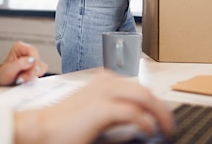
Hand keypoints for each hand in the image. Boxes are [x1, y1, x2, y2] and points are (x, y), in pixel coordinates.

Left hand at [0, 41, 47, 86]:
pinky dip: (35, 77)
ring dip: (33, 75)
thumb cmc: (2, 76)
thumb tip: (32, 60)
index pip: (33, 51)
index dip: (33, 62)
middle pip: (38, 59)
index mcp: (19, 47)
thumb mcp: (8, 70)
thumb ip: (20, 64)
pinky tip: (26, 80)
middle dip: (31, 72)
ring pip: (41, 66)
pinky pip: (41, 71)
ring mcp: (31, 60)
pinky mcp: (35, 68)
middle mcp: (26, 52)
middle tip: (22, 78)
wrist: (2, 85)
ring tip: (22, 79)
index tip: (28, 72)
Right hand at [14, 70, 173, 143]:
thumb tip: (138, 120)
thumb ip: (113, 111)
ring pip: (143, 96)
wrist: (41, 129)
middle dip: (162, 107)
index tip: (162, 115)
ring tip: (165, 127)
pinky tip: (148, 130)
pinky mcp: (101, 108)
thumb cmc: (64, 125)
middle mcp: (105, 82)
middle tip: (169, 123)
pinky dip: (145, 122)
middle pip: (145, 90)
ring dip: (158, 113)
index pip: (138, 87)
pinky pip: (133, 112)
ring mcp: (103, 92)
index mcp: (103, 81)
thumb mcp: (94, 112)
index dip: (154, 102)